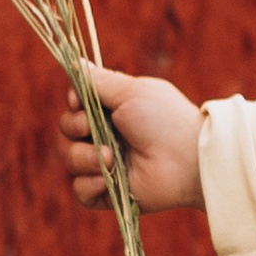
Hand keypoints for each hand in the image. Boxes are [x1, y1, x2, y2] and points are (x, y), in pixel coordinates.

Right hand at [61, 63, 205, 214]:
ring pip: (71, 160)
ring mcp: (107, 165)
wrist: (187, 160)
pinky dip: (88, 185)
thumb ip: (99, 82)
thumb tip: (77, 63)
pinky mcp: (109, 192)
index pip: (76, 105)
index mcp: (114, 110)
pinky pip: (81, 191)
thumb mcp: (131, 91)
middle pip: (68, 130)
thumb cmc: (163, 120)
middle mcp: (108, 135)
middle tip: (92, 128)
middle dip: (75, 127)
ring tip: (109, 158)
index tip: (78, 102)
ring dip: (83, 157)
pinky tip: (105, 180)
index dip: (73, 104)